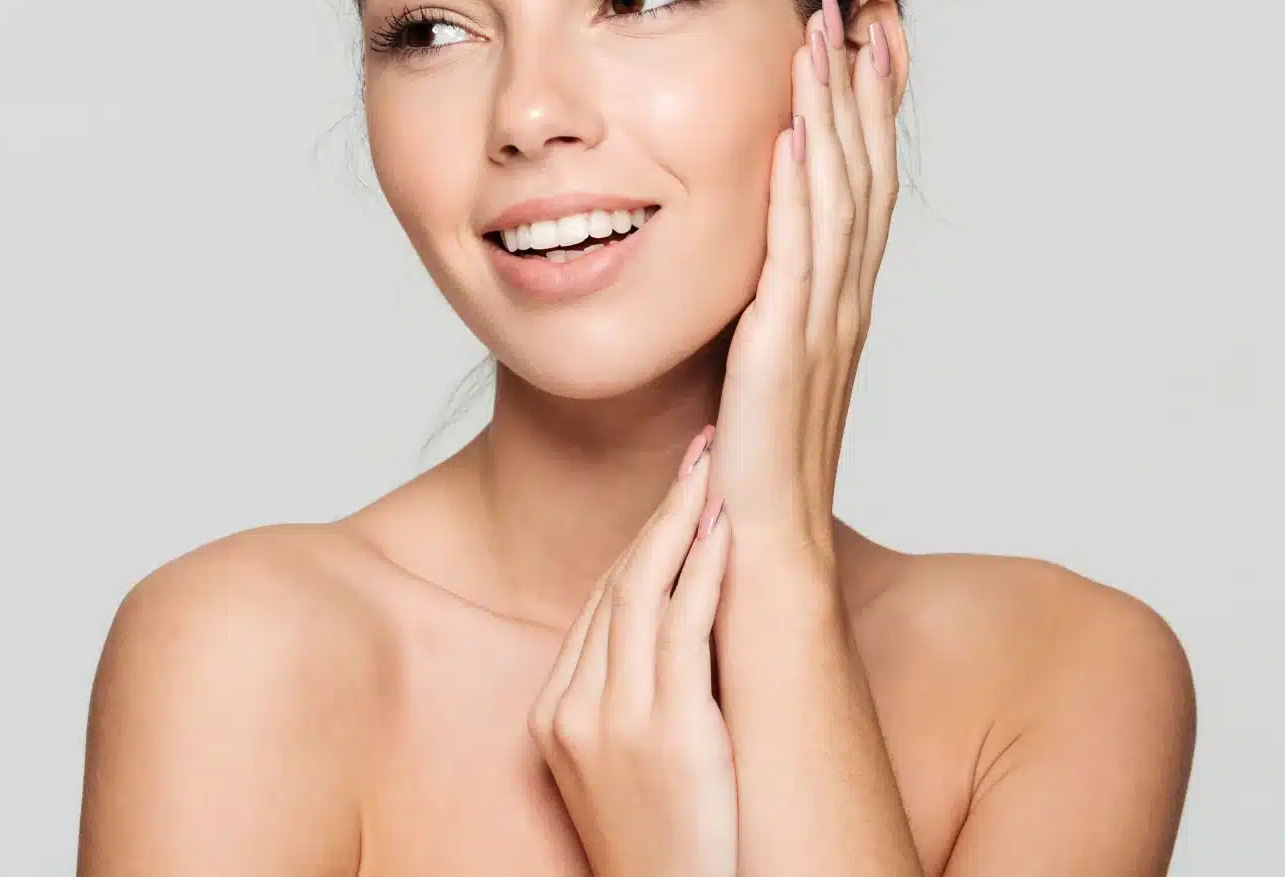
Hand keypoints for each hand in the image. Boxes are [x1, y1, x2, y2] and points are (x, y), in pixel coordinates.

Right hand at [529, 427, 738, 876]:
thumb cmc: (667, 853)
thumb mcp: (623, 773)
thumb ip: (632, 707)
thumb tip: (672, 649)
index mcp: (555, 717)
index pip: (599, 603)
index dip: (643, 539)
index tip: (679, 491)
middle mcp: (573, 711)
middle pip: (617, 584)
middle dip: (663, 510)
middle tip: (703, 448)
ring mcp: (614, 722)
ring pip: (644, 591)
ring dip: (684, 518)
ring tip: (719, 464)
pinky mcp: (667, 735)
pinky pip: (683, 629)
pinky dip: (705, 569)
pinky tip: (729, 527)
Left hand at [709, 0, 902, 558]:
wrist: (766, 566)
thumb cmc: (756, 481)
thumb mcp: (762, 376)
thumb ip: (764, 319)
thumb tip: (749, 281)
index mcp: (838, 307)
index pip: (862, 188)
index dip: (869, 112)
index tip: (865, 40)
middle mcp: (842, 308)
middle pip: (863, 175)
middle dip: (857, 88)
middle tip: (853, 7)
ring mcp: (819, 330)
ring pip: (835, 200)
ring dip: (829, 115)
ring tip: (820, 38)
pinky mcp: (781, 357)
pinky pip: (792, 260)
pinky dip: (793, 194)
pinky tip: (784, 136)